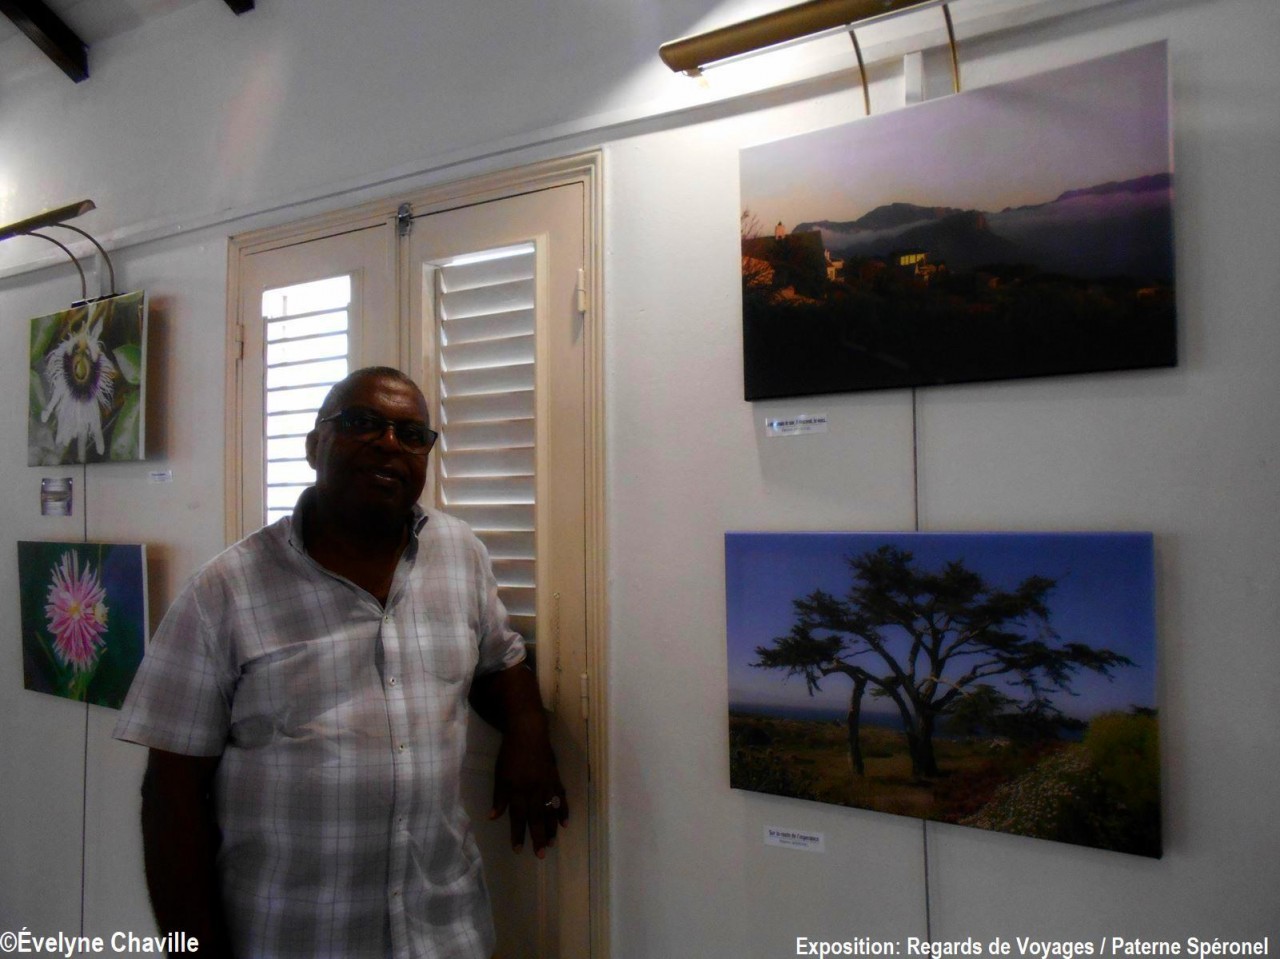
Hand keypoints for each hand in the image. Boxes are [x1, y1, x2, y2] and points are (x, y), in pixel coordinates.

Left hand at [489, 711, 567, 857]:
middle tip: (541, 854)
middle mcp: (533, 790)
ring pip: (550, 810)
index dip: (518, 834)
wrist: (528, 733)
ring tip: (551, 843)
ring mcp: (547, 784)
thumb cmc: (510, 754)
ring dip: (551, 828)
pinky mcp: (555, 778)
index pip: (518, 817)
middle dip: (538, 837)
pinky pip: (561, 797)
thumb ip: (499, 797)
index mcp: (518, 790)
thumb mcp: (500, 775)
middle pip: (536, 817)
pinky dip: (563, 810)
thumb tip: (493, 817)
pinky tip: (564, 823)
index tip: (518, 849)